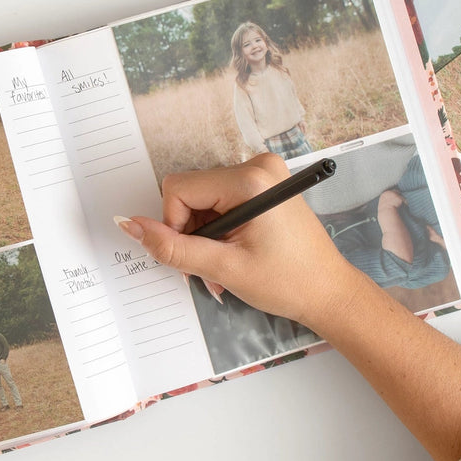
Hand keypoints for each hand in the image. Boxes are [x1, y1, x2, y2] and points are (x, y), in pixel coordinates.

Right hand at [118, 153, 353, 324]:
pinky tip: (231, 253)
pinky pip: (220, 200)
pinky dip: (217, 229)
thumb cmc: (289, 282)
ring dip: (203, 236)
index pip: (179, 188)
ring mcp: (262, 174)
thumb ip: (172, 248)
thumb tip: (129, 226)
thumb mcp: (223, 269)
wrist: (331, 293)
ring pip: (202, 199)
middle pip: (190, 193)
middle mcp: (256, 166)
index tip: (192, 256)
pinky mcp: (263, 185)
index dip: (174, 225)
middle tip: (206, 270)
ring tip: (221, 268)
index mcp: (250, 180)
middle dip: (190, 234)